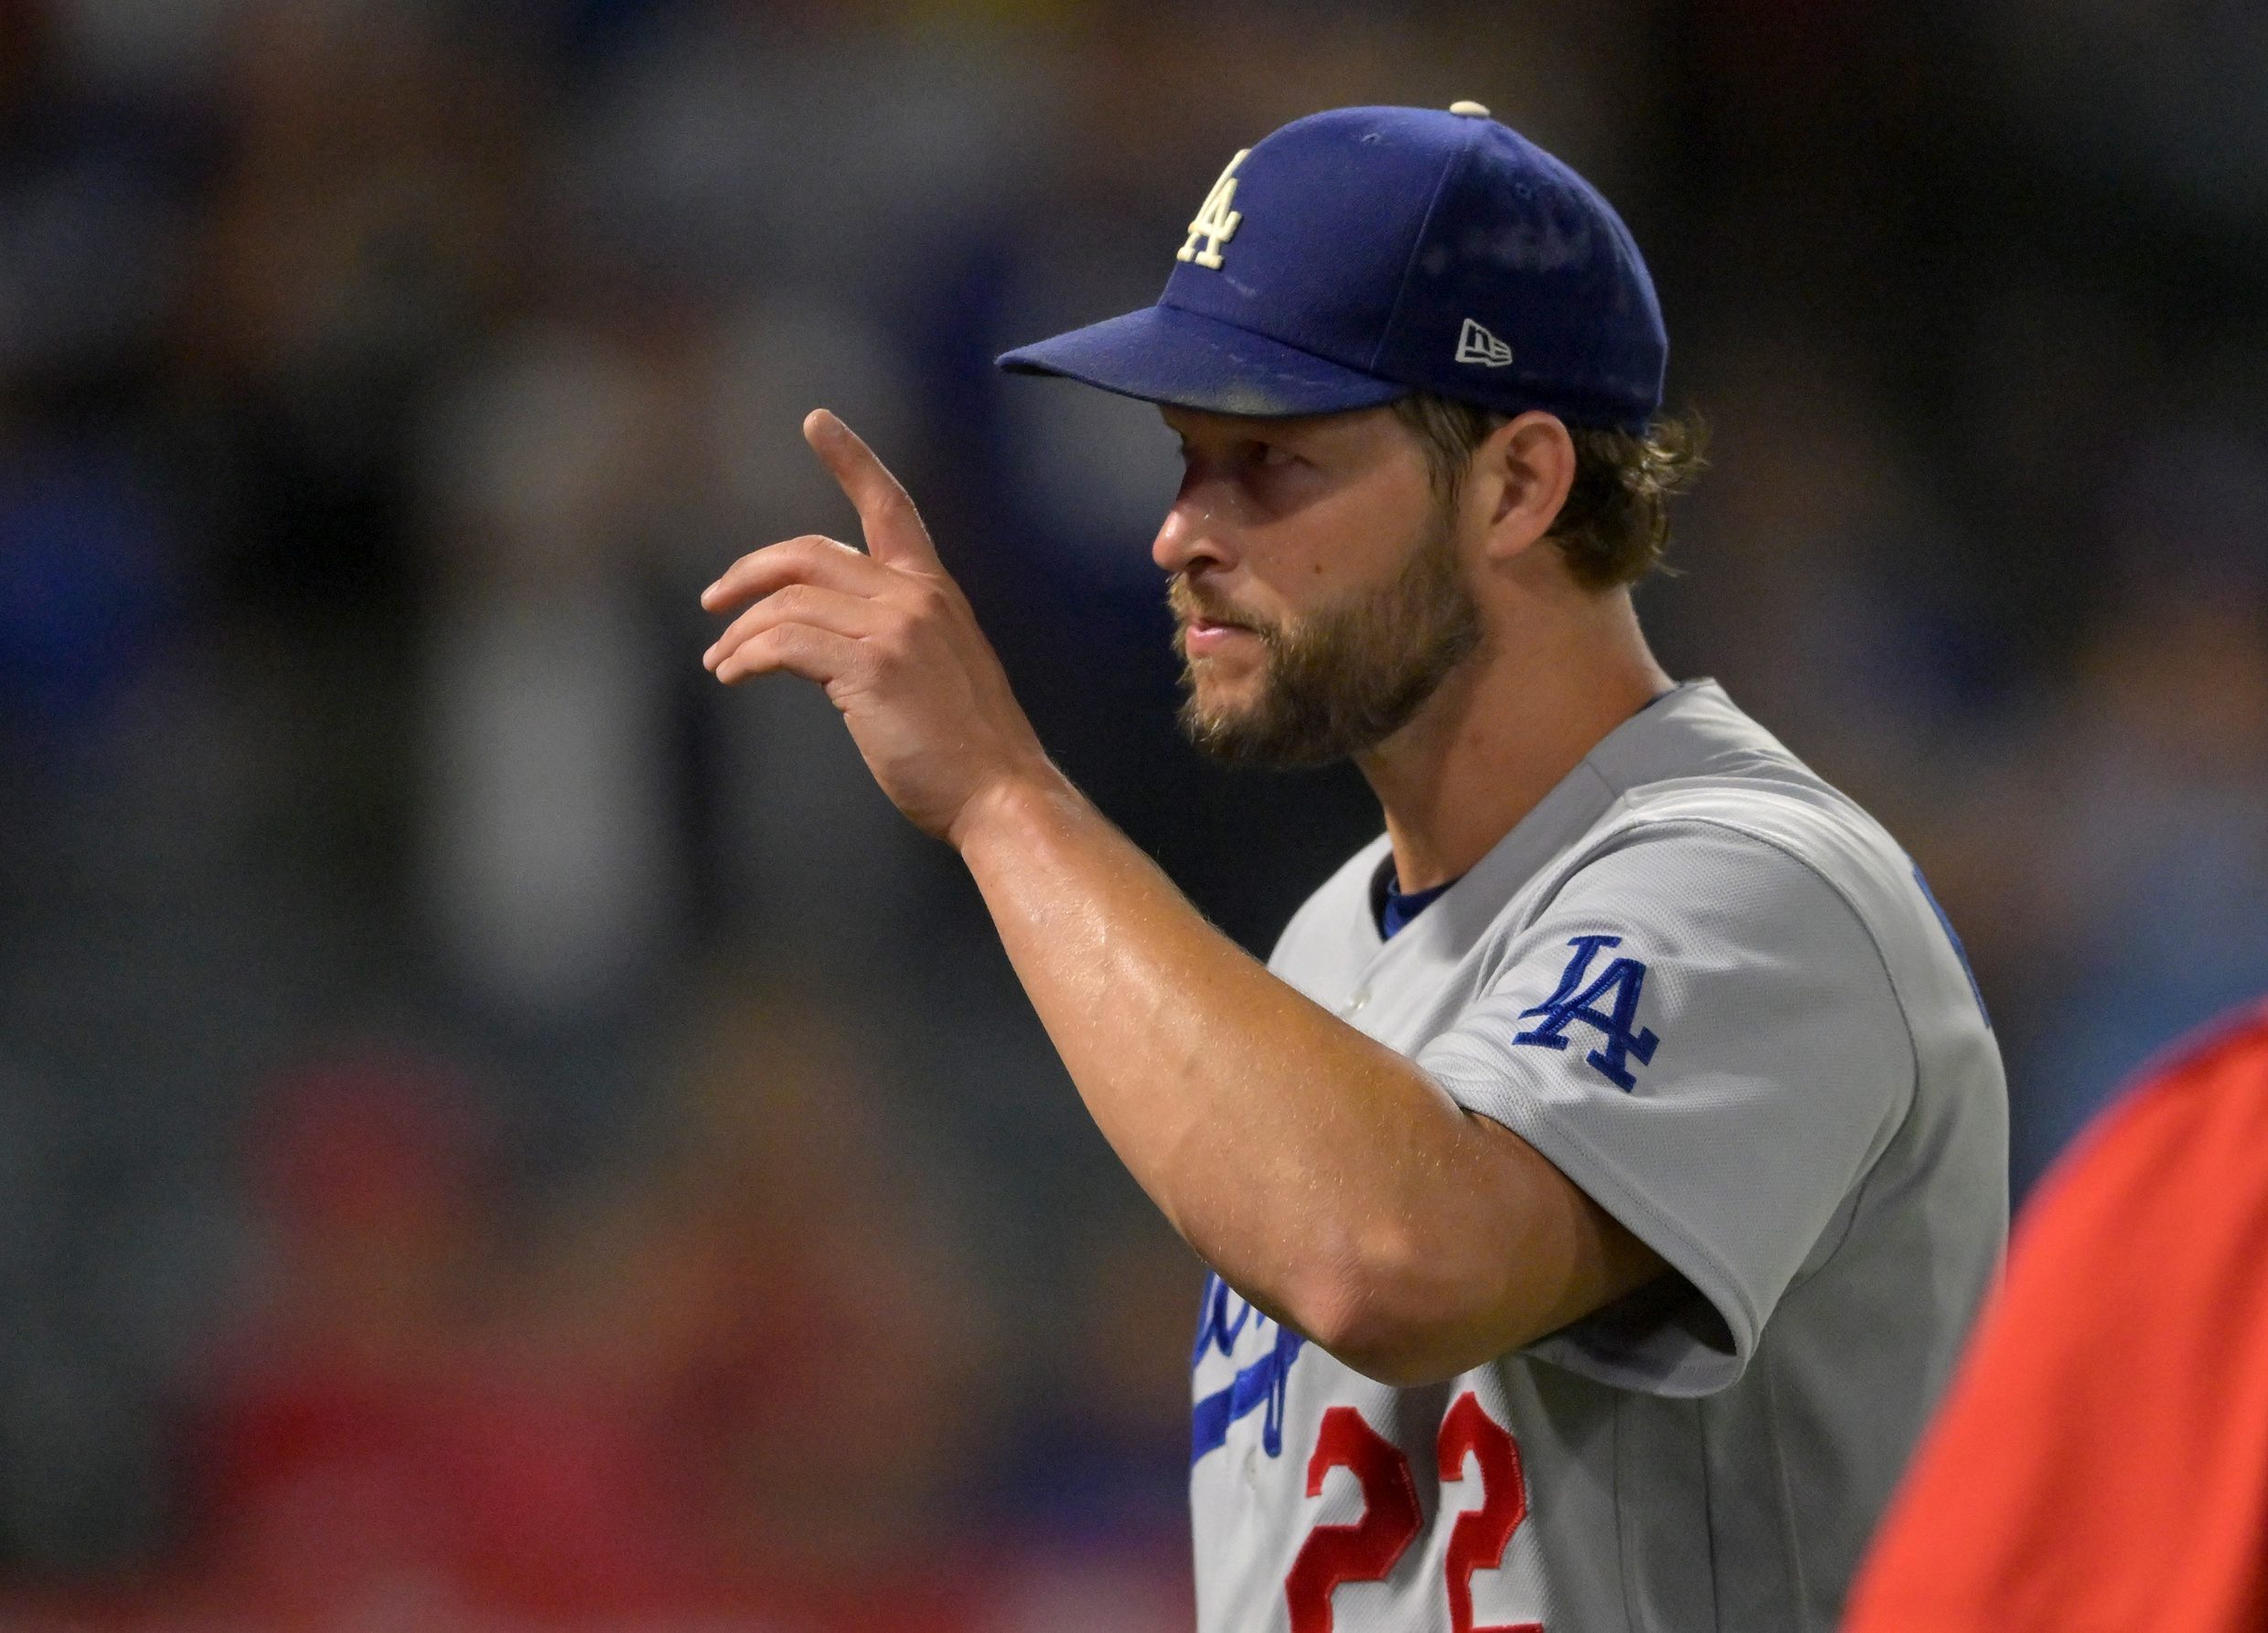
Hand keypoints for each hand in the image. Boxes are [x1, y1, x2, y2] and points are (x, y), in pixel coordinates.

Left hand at [701, 410, 1056, 844]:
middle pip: (810, 552)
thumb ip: (892, 638)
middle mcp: (915, 597)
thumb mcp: (939, 671)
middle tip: (716, 600)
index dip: (851, 459)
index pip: (890, 506)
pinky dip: (748, 655)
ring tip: (721, 662)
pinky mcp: (871, 668)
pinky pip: (785, 642)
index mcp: (934, 592)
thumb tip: (822, 642)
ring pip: (788, 601)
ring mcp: (895, 629)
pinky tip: (734, 675)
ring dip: (740, 631)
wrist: (1001, 794)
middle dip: (751, 571)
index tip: (816, 421)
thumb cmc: (968, 751)